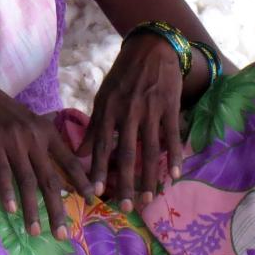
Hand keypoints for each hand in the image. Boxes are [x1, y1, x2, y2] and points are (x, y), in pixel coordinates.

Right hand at [0, 77, 94, 237]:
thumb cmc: (4, 110)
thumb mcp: (31, 121)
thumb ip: (45, 141)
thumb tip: (62, 170)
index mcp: (47, 131)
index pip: (69, 160)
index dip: (81, 181)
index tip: (92, 200)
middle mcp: (34, 137)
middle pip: (49, 178)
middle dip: (57, 208)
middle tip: (62, 233)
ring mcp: (13, 141)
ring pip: (27, 181)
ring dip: (32, 209)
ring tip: (36, 231)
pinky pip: (3, 173)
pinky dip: (8, 193)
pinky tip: (12, 210)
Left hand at [79, 32, 185, 210]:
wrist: (151, 48)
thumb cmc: (123, 76)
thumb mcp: (104, 97)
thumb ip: (95, 126)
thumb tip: (79, 155)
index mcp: (109, 109)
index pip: (103, 144)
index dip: (100, 169)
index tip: (96, 192)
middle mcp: (128, 111)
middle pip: (127, 152)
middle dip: (127, 181)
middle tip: (127, 206)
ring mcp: (151, 109)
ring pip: (150, 149)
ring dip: (150, 176)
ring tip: (150, 198)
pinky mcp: (170, 107)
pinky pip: (172, 136)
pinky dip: (174, 156)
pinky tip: (175, 175)